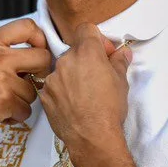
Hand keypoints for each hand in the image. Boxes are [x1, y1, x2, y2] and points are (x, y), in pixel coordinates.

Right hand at [0, 18, 51, 144]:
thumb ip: (1, 49)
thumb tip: (35, 52)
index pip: (28, 26)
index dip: (40, 40)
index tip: (38, 52)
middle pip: (42, 58)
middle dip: (41, 72)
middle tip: (31, 81)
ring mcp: (2, 79)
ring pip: (33, 90)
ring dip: (21, 100)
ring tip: (0, 101)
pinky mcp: (5, 101)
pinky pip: (26, 110)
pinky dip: (15, 116)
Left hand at [37, 22, 132, 152]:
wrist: (92, 137)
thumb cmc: (109, 108)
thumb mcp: (121, 82)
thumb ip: (119, 62)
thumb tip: (122, 53)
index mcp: (87, 51)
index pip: (86, 29)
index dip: (96, 39)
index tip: (103, 54)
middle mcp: (66, 60)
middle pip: (75, 51)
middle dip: (86, 60)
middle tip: (97, 78)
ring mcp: (52, 77)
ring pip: (63, 69)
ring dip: (73, 76)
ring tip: (85, 96)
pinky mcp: (45, 94)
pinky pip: (54, 86)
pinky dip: (62, 92)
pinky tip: (73, 105)